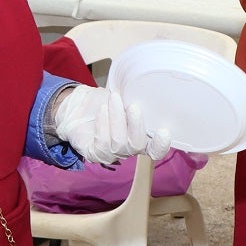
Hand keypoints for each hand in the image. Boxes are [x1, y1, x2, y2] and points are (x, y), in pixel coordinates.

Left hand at [53, 85, 168, 163]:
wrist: (80, 106)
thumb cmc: (108, 102)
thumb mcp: (126, 98)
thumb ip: (137, 101)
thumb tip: (148, 92)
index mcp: (142, 139)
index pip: (155, 150)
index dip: (161, 145)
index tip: (165, 131)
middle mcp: (128, 149)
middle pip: (137, 145)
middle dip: (136, 126)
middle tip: (134, 107)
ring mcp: (111, 153)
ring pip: (118, 143)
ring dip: (117, 118)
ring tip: (114, 99)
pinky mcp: (94, 153)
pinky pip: (101, 144)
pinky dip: (103, 124)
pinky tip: (103, 110)